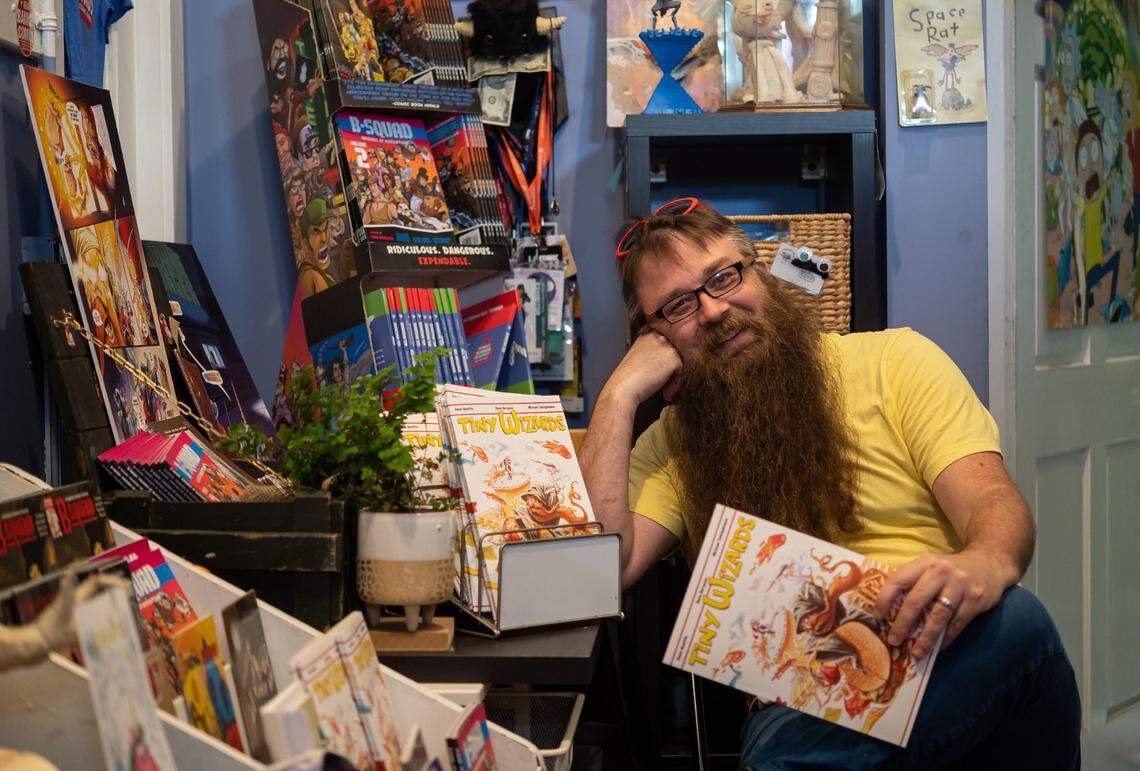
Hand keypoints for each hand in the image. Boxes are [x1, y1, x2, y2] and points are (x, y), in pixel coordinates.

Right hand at [603, 329, 683, 406]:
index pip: (667, 345)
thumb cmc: (628, 378)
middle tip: (664, 383)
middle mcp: (658, 337)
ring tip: (664, 389)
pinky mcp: (673, 358)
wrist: (624, 388)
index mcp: (648, 335)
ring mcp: (666, 346)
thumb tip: (669, 362)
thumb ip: (654, 353)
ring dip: (675, 377)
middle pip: (676, 352)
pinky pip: (682, 373)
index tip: (658, 374)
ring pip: (681, 362)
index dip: (665, 362)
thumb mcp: (639, 357)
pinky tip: (665, 392)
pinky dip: (676, 384)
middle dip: (672, 369)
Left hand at [873, 549, 1009, 659]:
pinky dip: (946, 638)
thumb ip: (912, 581)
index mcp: (924, 562)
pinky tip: (938, 648)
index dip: (884, 599)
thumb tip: (889, 609)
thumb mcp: (930, 565)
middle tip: (893, 640)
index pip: (898, 580)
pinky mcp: (976, 600)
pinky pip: (957, 624)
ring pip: (938, 617)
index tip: (877, 616)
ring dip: (925, 638)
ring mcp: (960, 586)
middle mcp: (941, 572)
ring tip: (916, 653)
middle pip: (916, 601)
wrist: (989, 562)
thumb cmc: (950, 568)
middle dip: (902, 624)